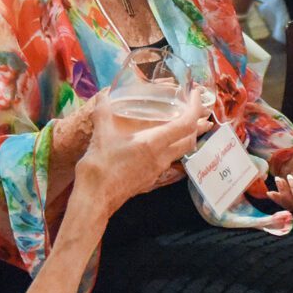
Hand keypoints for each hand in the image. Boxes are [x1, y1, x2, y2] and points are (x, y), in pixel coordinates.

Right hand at [75, 87, 212, 218]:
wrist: (96, 197)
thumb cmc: (100, 166)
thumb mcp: (101, 133)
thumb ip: (104, 111)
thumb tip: (104, 95)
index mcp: (153, 143)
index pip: (186, 124)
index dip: (195, 107)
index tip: (195, 94)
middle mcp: (162, 157)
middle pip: (190, 140)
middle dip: (197, 124)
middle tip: (193, 109)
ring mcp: (158, 170)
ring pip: (182, 152)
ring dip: (186, 137)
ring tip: (183, 123)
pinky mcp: (152, 179)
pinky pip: (170, 161)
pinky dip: (173, 148)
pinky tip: (162, 144)